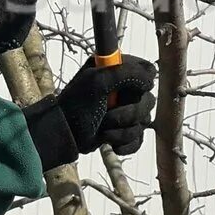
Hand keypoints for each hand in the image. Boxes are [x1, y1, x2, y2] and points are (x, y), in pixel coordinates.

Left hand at [22, 56, 156, 170]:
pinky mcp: (125, 130)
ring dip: (122, 130)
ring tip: (102, 128)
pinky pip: (138, 139)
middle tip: (107, 115)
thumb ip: (125, 72)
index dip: (143, 83)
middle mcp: (124, 89)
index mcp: (117, 71)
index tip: (131, 91)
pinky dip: (124, 143)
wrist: (64, 134)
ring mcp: (126, 110)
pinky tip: (109, 142)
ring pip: (143, 122)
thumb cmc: (76, 104)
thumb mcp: (97, 81)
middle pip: (149, 101)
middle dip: (128, 114)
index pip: (148, 71)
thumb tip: (149, 79)